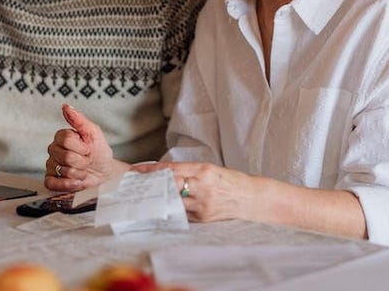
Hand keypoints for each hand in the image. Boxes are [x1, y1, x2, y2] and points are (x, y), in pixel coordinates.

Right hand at [44, 105, 117, 191]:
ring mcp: (51, 165)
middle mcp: (54, 150)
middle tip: (87, 160)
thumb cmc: (99, 152)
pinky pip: (52, 183)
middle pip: (65, 156)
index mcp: (62, 136)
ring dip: (79, 173)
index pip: (65, 139)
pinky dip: (68, 184)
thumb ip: (79, 119)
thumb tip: (66, 107)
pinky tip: (77, 181)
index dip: (81, 147)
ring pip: (62, 170)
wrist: (104, 172)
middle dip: (82, 161)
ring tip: (83, 170)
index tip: (88, 148)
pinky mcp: (51, 180)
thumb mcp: (94, 133)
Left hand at [133, 161, 257, 221]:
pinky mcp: (203, 219)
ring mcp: (202, 205)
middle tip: (135, 185)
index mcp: (203, 171)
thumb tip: (164, 174)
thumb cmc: (232, 183)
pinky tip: (163, 209)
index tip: (136, 171)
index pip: (170, 169)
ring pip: (172, 202)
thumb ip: (189, 171)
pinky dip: (172, 210)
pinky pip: (182, 214)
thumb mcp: (211, 170)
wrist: (253, 200)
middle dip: (150, 186)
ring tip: (146, 197)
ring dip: (158, 199)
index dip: (151, 170)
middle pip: (167, 186)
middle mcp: (201, 187)